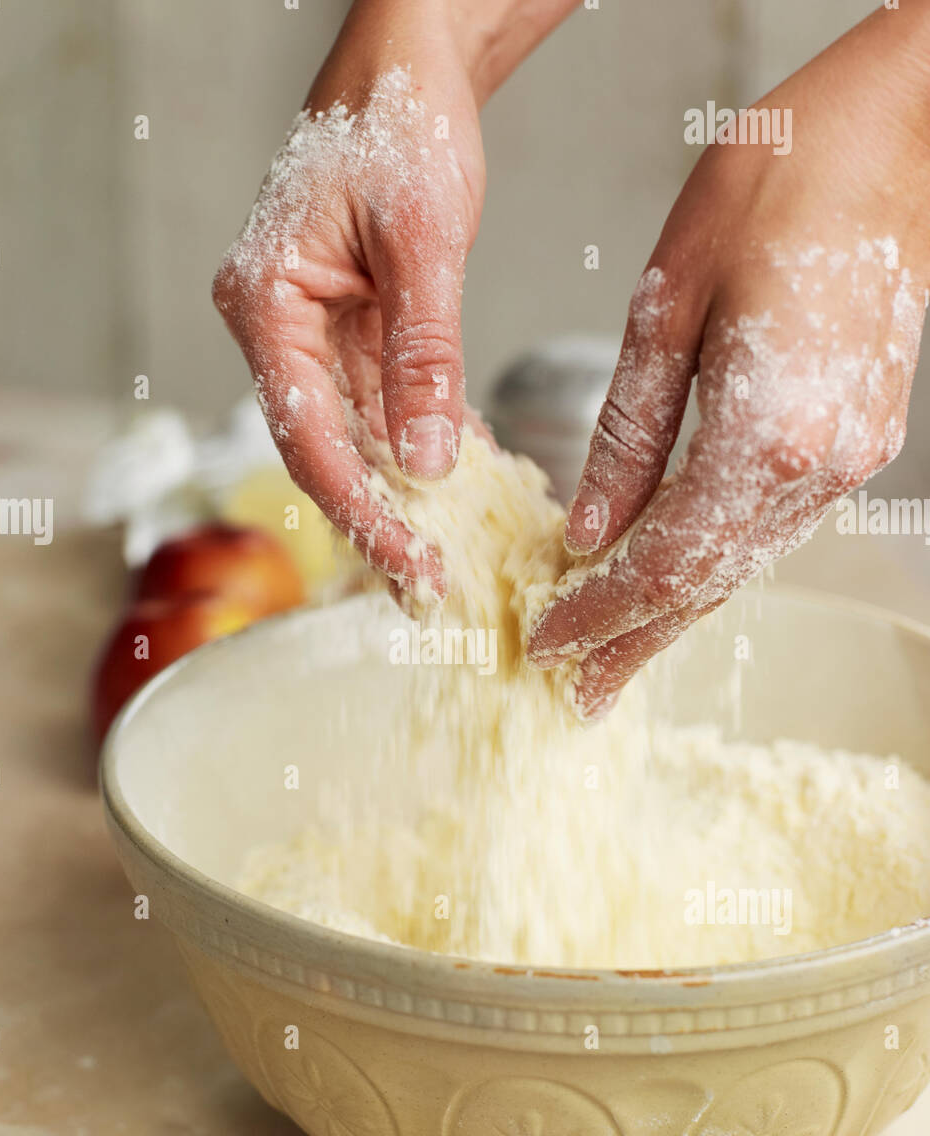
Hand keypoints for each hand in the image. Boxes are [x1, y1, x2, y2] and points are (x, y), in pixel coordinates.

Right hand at [214, 0, 577, 598]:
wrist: (407, 60)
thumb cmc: (398, 119)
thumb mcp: (422, 240)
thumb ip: (423, 354)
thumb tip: (430, 459)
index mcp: (265, 302)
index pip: (307, 435)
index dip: (360, 510)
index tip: (410, 565)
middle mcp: (277, 325)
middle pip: (324, 448)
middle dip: (378, 519)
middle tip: (429, 588)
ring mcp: (312, 329)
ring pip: (355, 434)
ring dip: (403, 491)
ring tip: (449, 553)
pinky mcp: (353, 326)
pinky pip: (383, 401)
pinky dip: (421, 439)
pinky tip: (460, 478)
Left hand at [529, 3, 929, 716]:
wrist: (892, 135)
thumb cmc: (777, 186)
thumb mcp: (666, 308)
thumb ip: (627, 437)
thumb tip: (589, 531)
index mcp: (765, 431)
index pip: (661, 563)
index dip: (598, 613)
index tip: (547, 645)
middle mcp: (818, 463)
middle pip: (707, 585)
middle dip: (635, 642)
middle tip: (581, 695)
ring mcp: (850, 457)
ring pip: (743, 564)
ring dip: (676, 613)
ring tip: (616, 655)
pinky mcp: (860, 439)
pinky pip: (771, 527)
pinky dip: (715, 561)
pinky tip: (677, 579)